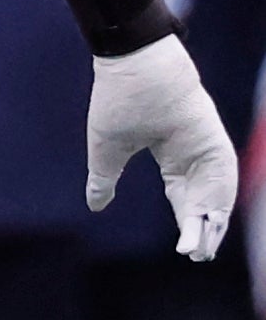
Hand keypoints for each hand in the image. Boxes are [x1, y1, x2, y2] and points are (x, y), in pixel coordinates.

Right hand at [87, 35, 236, 262]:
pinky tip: (213, 220)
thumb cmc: (118, 100)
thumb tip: (95, 206)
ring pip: (216, 192)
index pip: (184, 198)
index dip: (186, 223)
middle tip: (197, 256)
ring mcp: (207, 145)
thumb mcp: (107, 149)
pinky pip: (224, 173)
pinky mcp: (212, 137)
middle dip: (202, 230)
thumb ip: (103, 179)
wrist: (132, 63)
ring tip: (202, 249)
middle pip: (204, 200)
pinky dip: (219, 198)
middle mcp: (194, 154)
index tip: (184, 249)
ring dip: (211, 222)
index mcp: (172, 156)